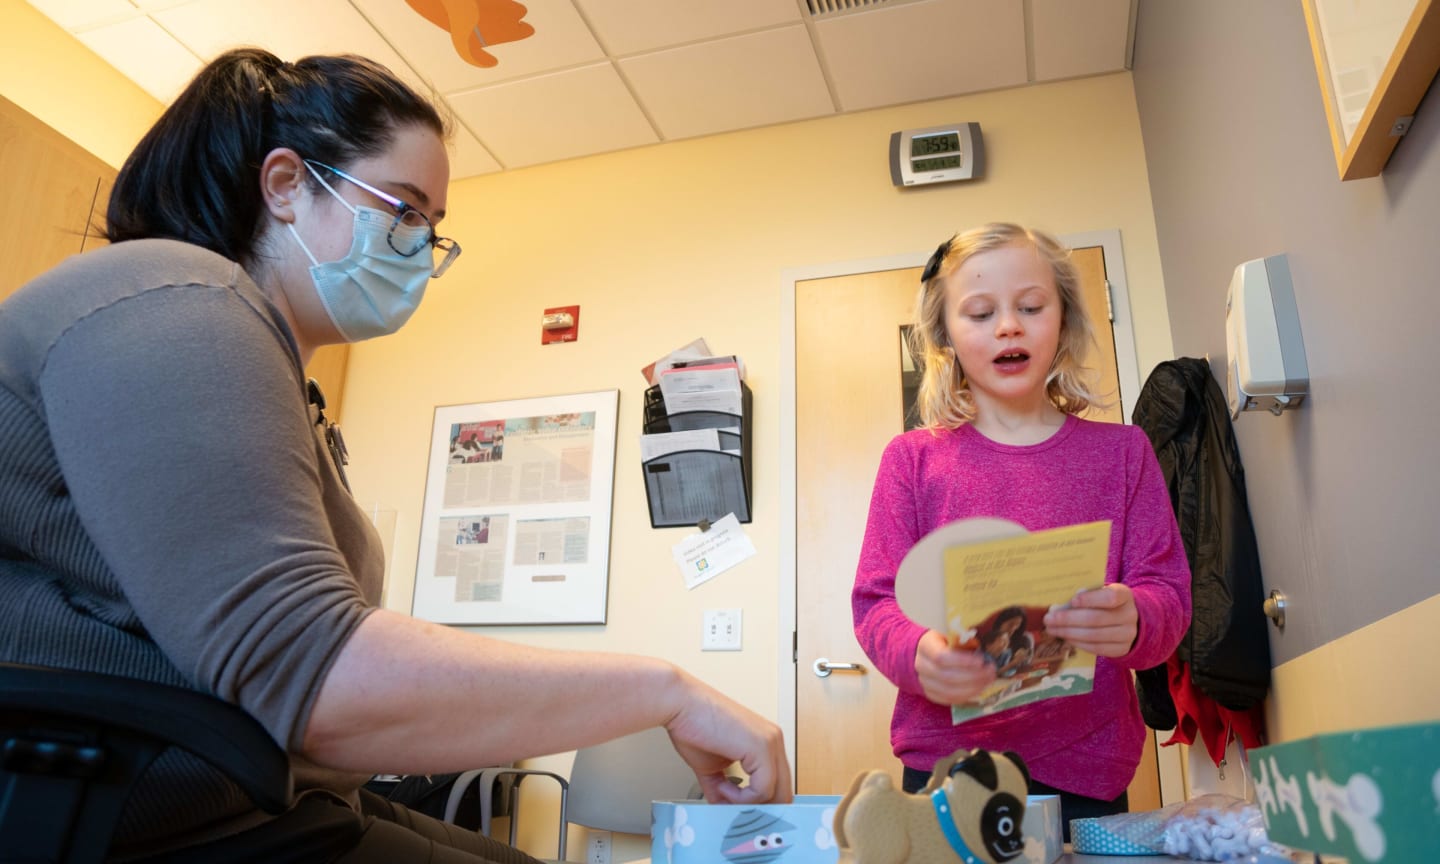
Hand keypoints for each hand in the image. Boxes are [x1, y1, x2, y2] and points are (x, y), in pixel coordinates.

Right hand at [663, 672, 793, 804]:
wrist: (679, 704)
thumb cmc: (693, 724)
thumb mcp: (712, 767)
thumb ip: (724, 789)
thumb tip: (725, 811)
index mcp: (766, 742)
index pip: (778, 784)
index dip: (762, 805)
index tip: (741, 813)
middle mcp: (774, 740)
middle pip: (784, 793)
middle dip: (759, 810)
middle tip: (735, 814)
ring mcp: (770, 742)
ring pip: (777, 794)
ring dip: (747, 805)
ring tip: (723, 792)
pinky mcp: (761, 747)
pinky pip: (762, 790)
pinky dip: (741, 798)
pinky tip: (723, 787)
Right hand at [914, 629, 996, 704]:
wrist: (925, 654)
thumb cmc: (943, 642)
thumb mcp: (950, 635)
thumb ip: (963, 641)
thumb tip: (987, 648)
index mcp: (925, 647)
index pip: (941, 657)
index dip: (962, 661)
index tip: (981, 660)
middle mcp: (921, 666)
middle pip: (947, 676)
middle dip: (973, 676)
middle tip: (991, 671)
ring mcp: (924, 682)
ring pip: (948, 691)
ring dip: (972, 688)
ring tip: (988, 680)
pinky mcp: (930, 694)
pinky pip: (949, 699)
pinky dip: (966, 696)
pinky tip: (979, 689)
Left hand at [1042, 584, 1137, 657]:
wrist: (1126, 619)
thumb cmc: (1106, 602)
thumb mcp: (1100, 593)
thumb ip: (1085, 596)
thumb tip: (1059, 606)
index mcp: (1124, 595)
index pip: (1110, 597)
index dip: (1090, 599)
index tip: (1072, 601)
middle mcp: (1130, 615)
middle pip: (1096, 619)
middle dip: (1068, 619)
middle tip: (1049, 619)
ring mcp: (1127, 634)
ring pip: (1094, 635)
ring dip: (1069, 633)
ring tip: (1052, 629)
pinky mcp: (1121, 649)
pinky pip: (1097, 648)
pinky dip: (1078, 643)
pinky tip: (1065, 638)